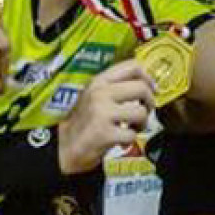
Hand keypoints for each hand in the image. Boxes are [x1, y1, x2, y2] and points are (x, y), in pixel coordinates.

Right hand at [57, 59, 154, 174]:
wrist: (62, 148)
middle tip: (144, 112)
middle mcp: (100, 93)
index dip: (148, 78)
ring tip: (131, 128)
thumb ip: (116, 86)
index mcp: (99, 80)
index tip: (152, 90)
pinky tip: (120, 141)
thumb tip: (147, 83)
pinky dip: (130, 140)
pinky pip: (132, 134)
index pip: (133, 66)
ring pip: (140, 112)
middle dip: (150, 102)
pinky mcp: (103, 133)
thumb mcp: (94, 95)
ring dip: (142, 124)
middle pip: (141, 88)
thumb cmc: (84, 121)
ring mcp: (101, 112)